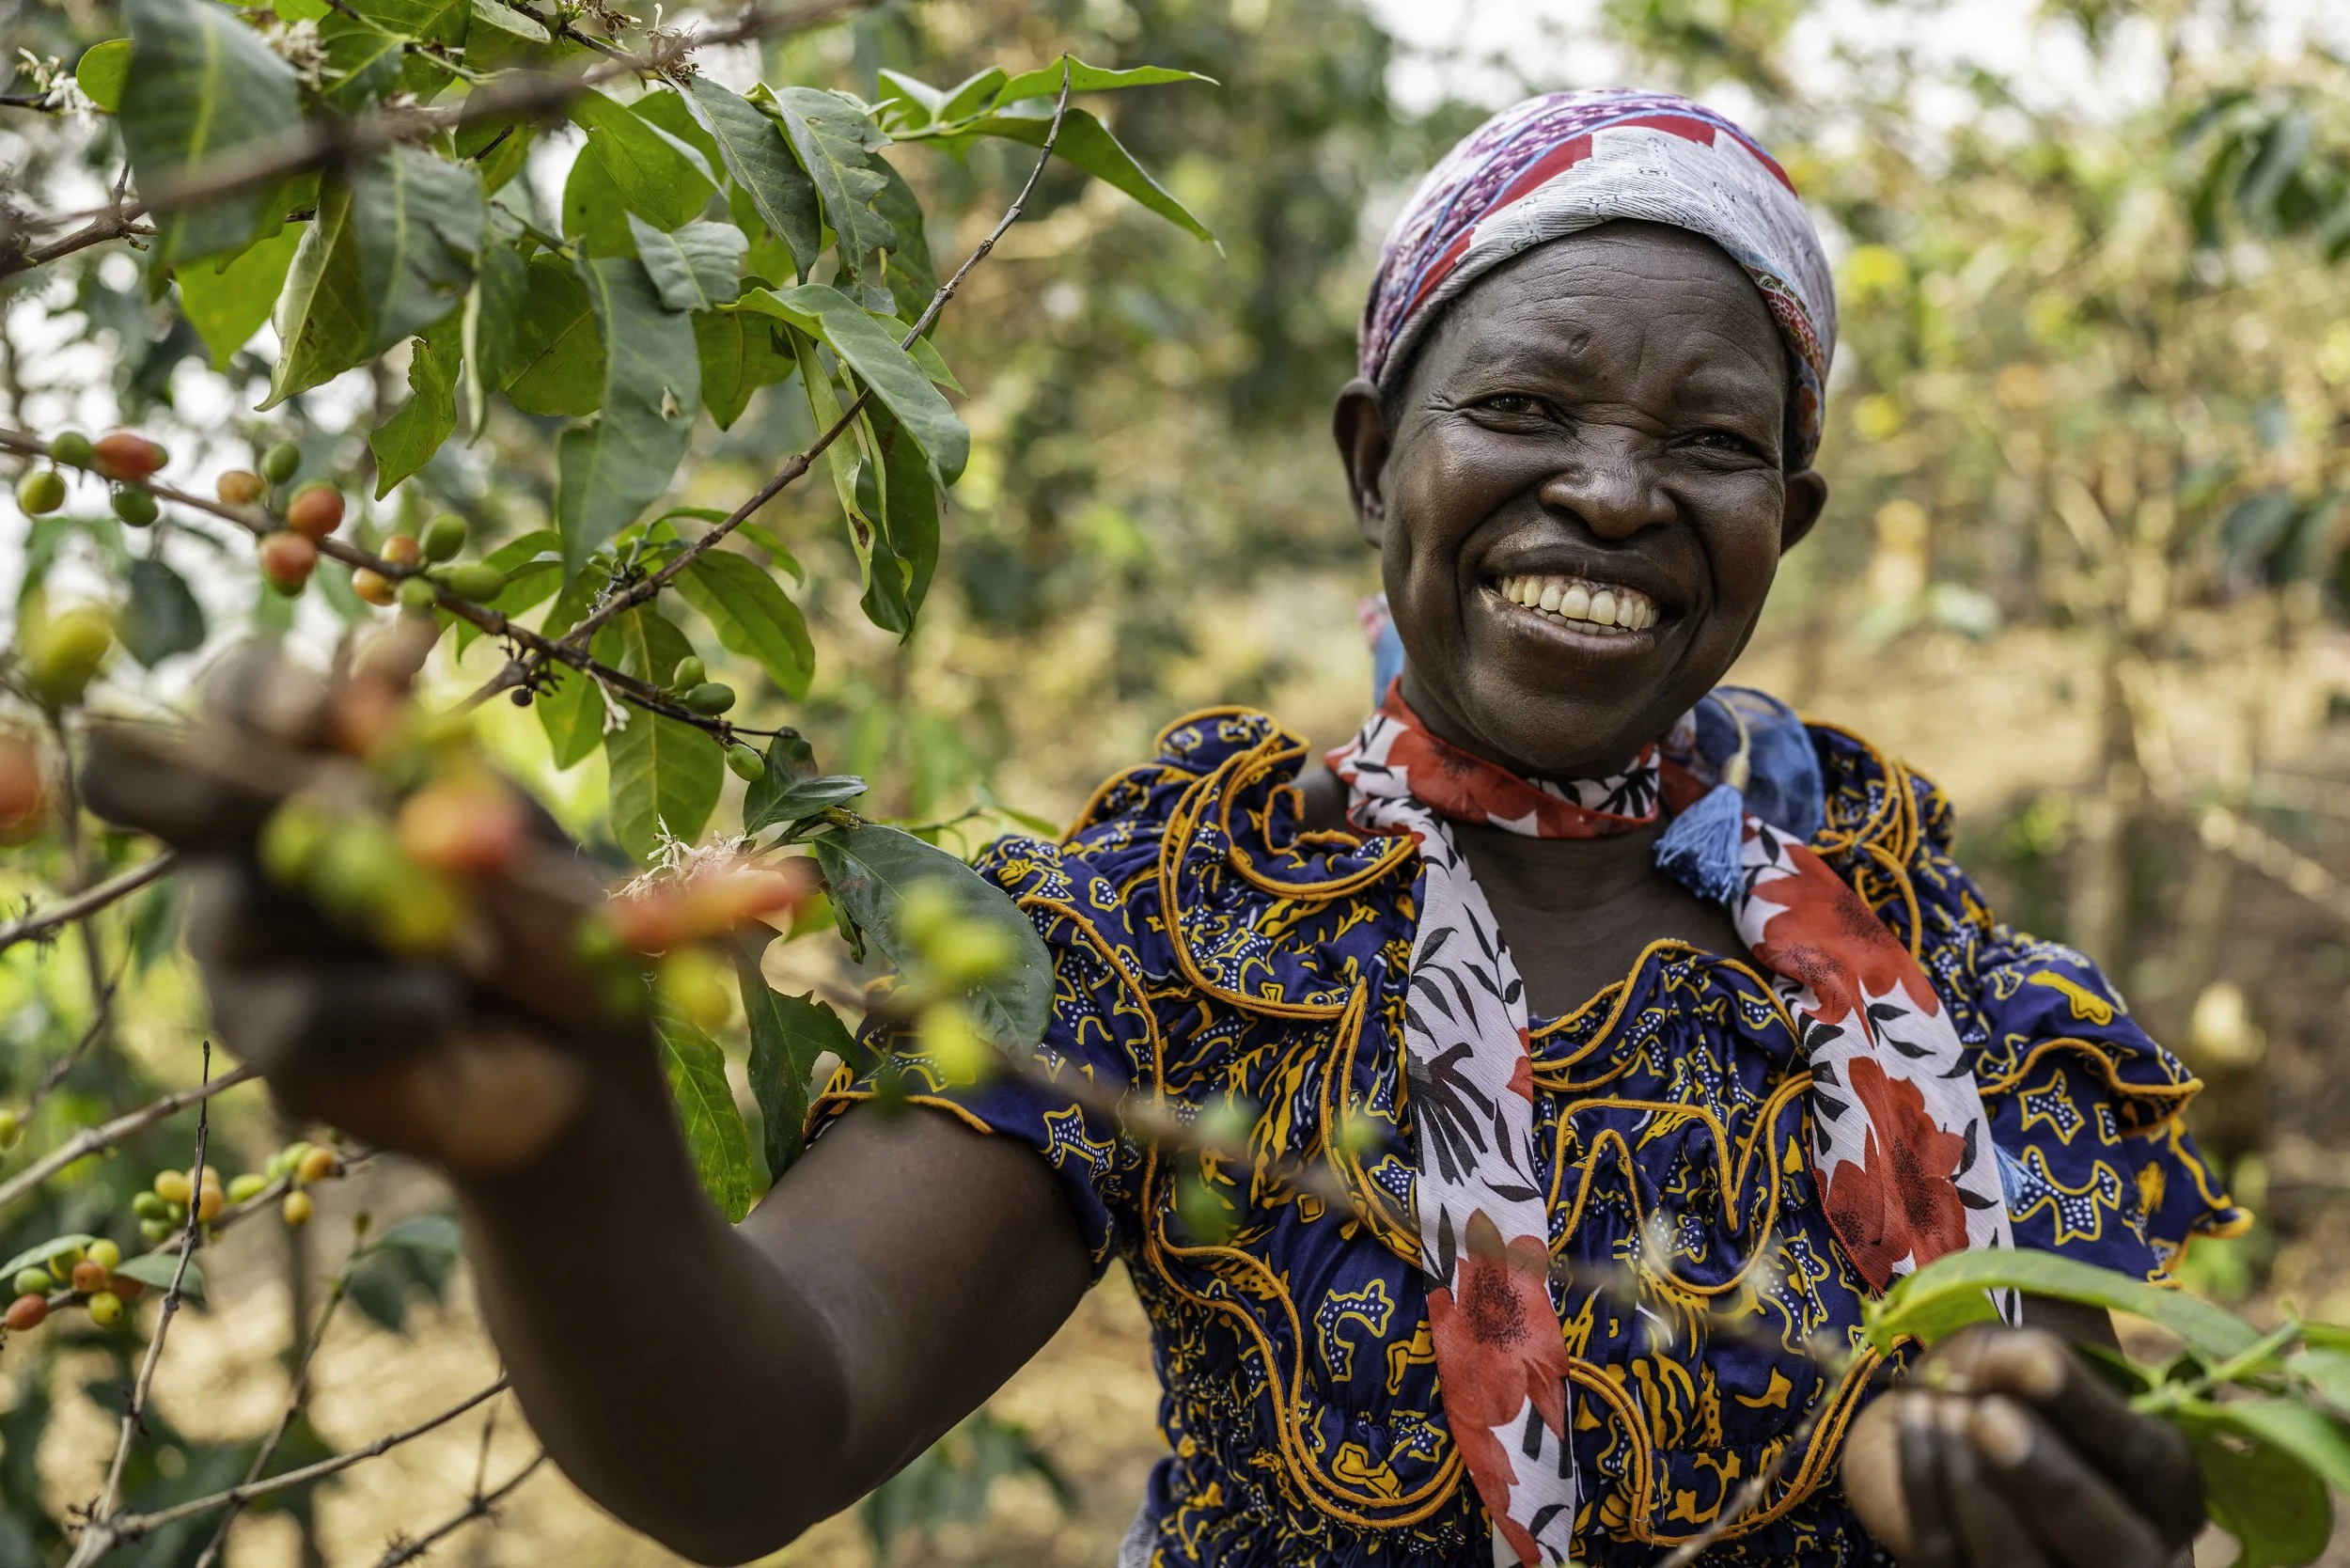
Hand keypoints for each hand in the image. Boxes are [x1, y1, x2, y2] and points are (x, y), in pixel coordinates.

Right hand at [81, 628, 627, 1175]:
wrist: (589, 1043)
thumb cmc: (549, 912)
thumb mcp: (511, 826)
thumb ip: (434, 769)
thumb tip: (376, 687)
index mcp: (307, 761)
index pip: (238, 693)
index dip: (264, 693)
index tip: (327, 711)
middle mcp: (246, 844)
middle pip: (180, 794)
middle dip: (257, 793)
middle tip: (353, 805)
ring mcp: (244, 947)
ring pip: (241, 909)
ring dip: (368, 917)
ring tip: (479, 946)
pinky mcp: (271, 1043)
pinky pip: (295, 1014)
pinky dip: (386, 1003)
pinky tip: (445, 1007)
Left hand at [1841, 1325, 2202, 1566]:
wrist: (1939, 1425)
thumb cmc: (2005, 1390)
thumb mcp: (2021, 1360)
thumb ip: (2028, 1358)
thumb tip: (2018, 1362)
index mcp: (2163, 1492)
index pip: (2152, 1463)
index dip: (2094, 1413)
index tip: (2038, 1364)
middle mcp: (2130, 1554)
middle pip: (2117, 1549)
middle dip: (2055, 1485)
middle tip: (1988, 1417)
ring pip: (2024, 1566)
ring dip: (1973, 1483)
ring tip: (1937, 1408)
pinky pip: (1945, 1556)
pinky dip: (1922, 1484)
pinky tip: (1913, 1422)